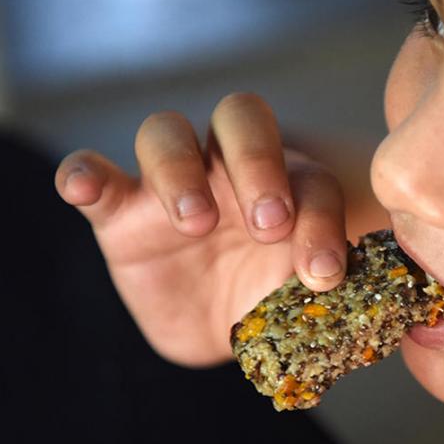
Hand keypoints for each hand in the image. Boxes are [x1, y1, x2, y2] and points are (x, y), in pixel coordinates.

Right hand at [54, 94, 347, 366]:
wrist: (222, 326)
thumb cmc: (272, 294)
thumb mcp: (301, 293)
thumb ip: (325, 284)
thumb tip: (361, 301)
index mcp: (288, 180)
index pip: (308, 177)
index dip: (320, 221)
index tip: (323, 274)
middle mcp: (228, 166)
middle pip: (239, 117)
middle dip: (257, 163)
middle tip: (268, 225)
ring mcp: (169, 183)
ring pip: (165, 132)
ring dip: (181, 170)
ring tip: (195, 224)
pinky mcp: (118, 211)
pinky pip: (91, 172)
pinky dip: (82, 172)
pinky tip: (82, 186)